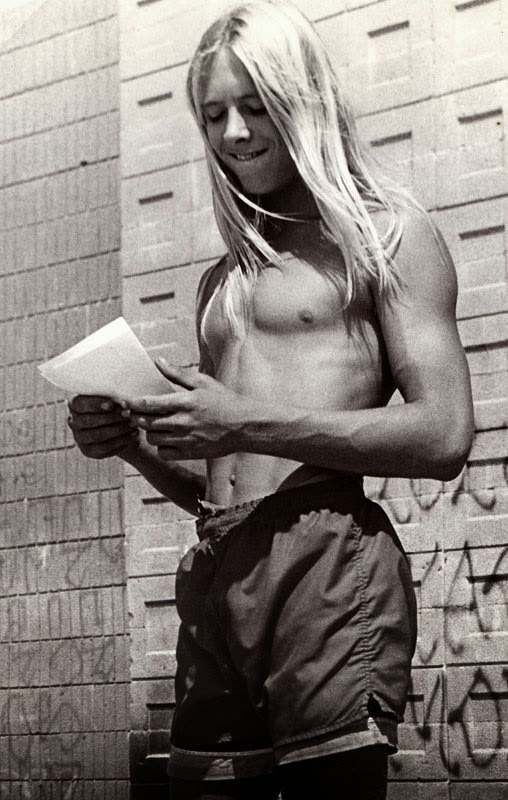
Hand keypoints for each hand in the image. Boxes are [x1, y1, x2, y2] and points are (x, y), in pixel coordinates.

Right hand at [68, 395, 139, 458]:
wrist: (121, 423)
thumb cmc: (116, 403)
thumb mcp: (114, 396)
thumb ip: (115, 397)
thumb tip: (123, 404)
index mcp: (74, 403)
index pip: (80, 403)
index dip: (95, 404)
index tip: (112, 404)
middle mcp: (73, 421)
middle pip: (88, 421)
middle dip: (111, 417)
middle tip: (128, 413)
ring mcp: (79, 438)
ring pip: (97, 435)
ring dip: (118, 430)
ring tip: (133, 424)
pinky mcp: (89, 451)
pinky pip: (104, 448)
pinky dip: (121, 441)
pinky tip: (132, 435)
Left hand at [127, 359, 247, 459]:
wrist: (244, 426)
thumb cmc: (224, 401)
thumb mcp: (203, 382)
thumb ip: (178, 374)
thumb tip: (158, 361)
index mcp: (185, 402)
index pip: (150, 404)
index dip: (134, 403)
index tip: (128, 401)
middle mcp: (183, 422)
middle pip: (147, 423)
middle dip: (137, 418)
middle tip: (136, 414)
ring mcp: (186, 439)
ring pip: (153, 439)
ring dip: (149, 432)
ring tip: (153, 425)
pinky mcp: (190, 452)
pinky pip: (164, 452)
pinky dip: (161, 446)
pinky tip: (166, 438)